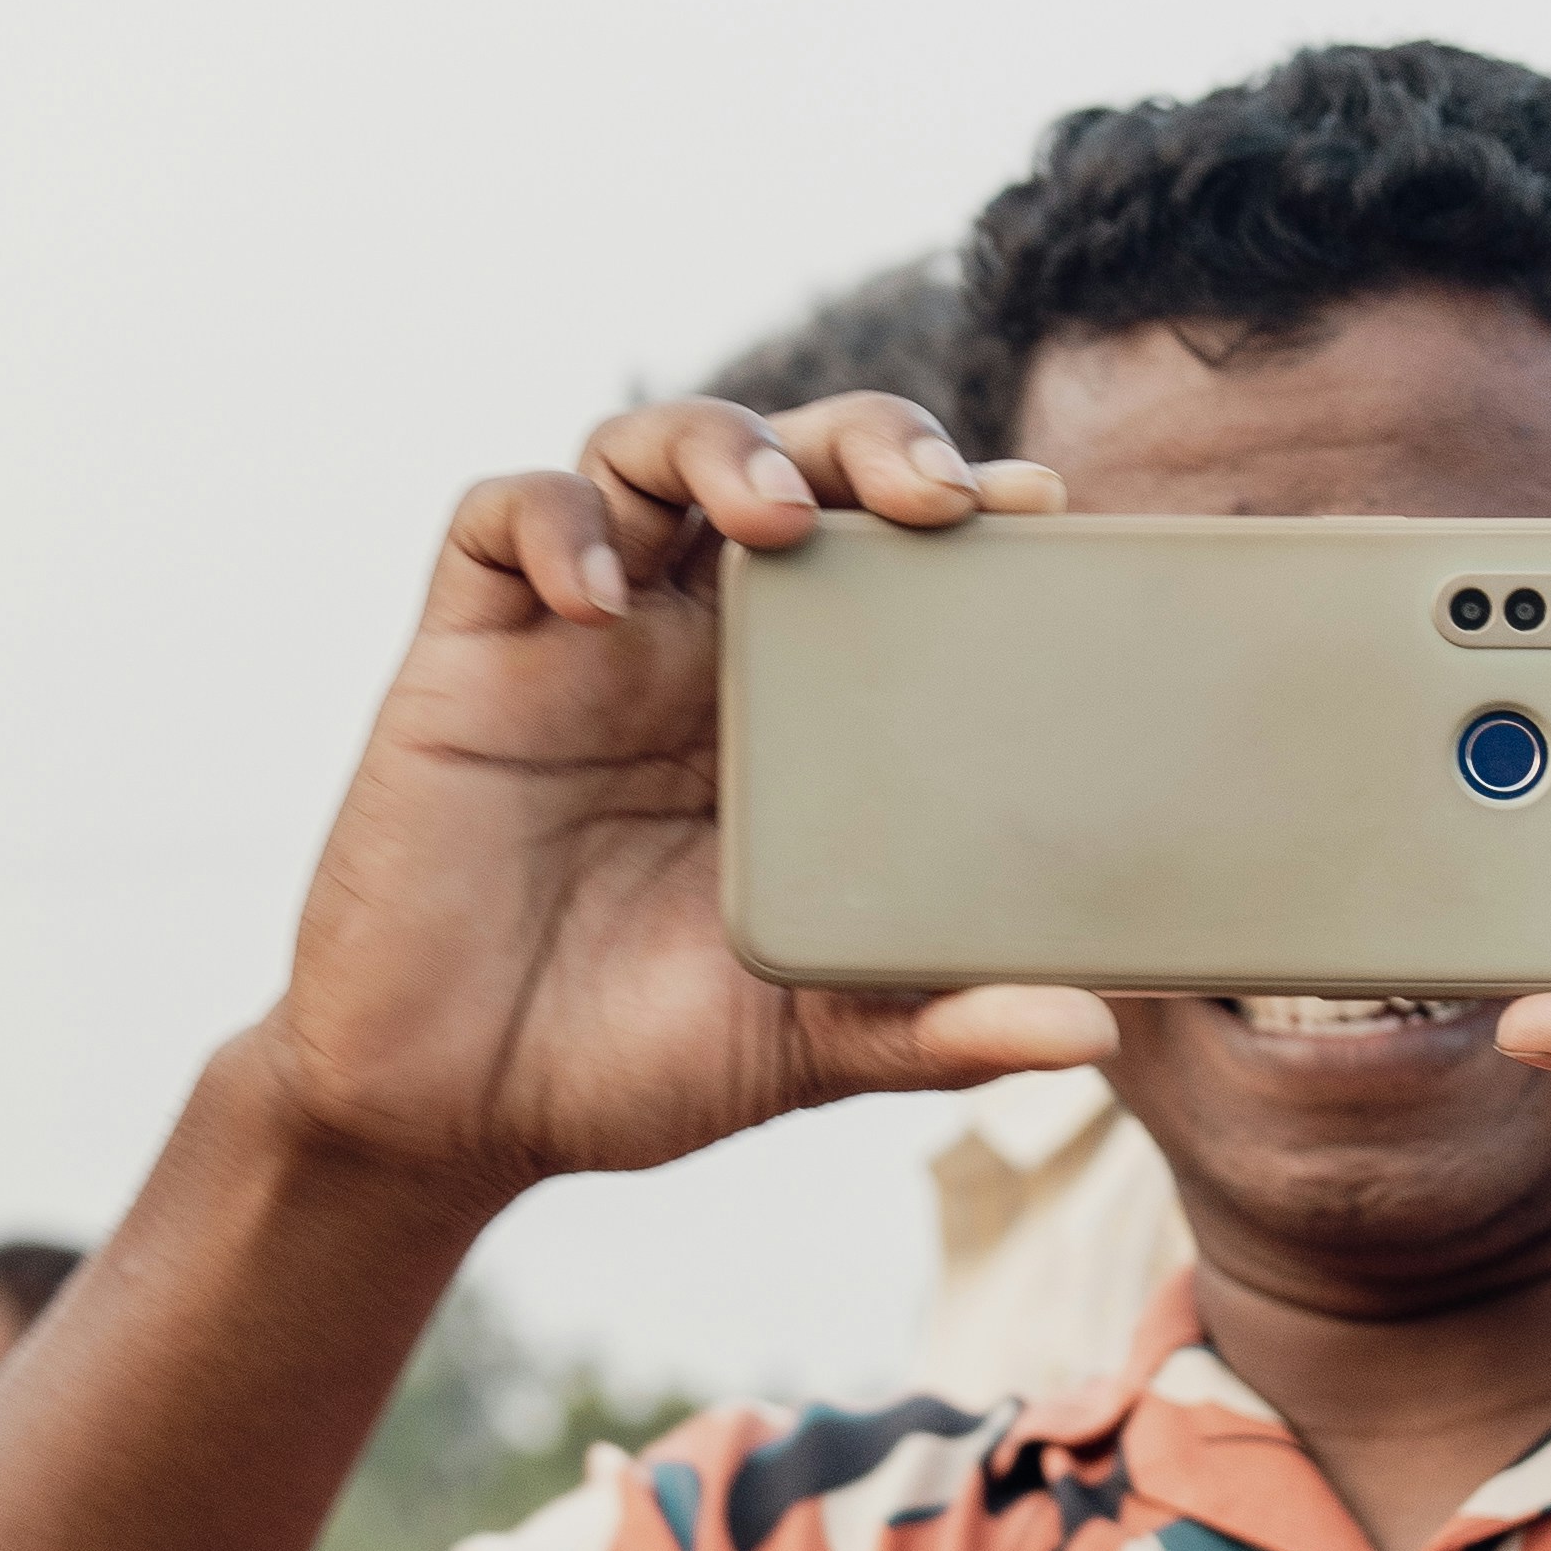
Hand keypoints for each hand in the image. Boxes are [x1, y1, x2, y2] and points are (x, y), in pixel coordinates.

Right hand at [257, 389, 1115, 1191]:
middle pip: (786, 459)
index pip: (889, 546)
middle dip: (862, 439)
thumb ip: (938, 1028)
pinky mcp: (469, 654)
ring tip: (770, 518)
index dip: (960, 496)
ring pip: (644, 452)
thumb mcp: (812, 1045)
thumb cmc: (637, 1059)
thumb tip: (1093, 1031)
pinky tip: (598, 597)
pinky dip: (552, 525)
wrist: (456, 1112)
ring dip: (715, 446)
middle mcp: (697, 643)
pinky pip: (497, 521)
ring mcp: (581, 636)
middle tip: (927, 496)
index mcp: (801, 703)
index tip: (1042, 502)